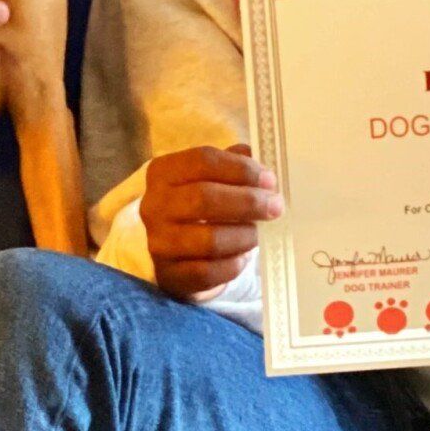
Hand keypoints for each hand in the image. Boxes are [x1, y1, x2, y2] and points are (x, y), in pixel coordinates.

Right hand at [141, 146, 282, 299]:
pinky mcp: (170, 274)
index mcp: (163, 172)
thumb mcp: (210, 178)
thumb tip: (256, 155)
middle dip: (248, 202)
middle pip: (204, 197)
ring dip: (244, 235)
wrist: (175, 255)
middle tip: (275, 207)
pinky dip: (234, 264)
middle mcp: (154, 205)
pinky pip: (210, 271)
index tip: (269, 180)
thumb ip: (232, 163)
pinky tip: (243, 256)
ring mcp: (159, 242)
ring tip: (257, 233)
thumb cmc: (198, 207)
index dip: (241, 169)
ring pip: (210, 239)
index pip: (203, 160)